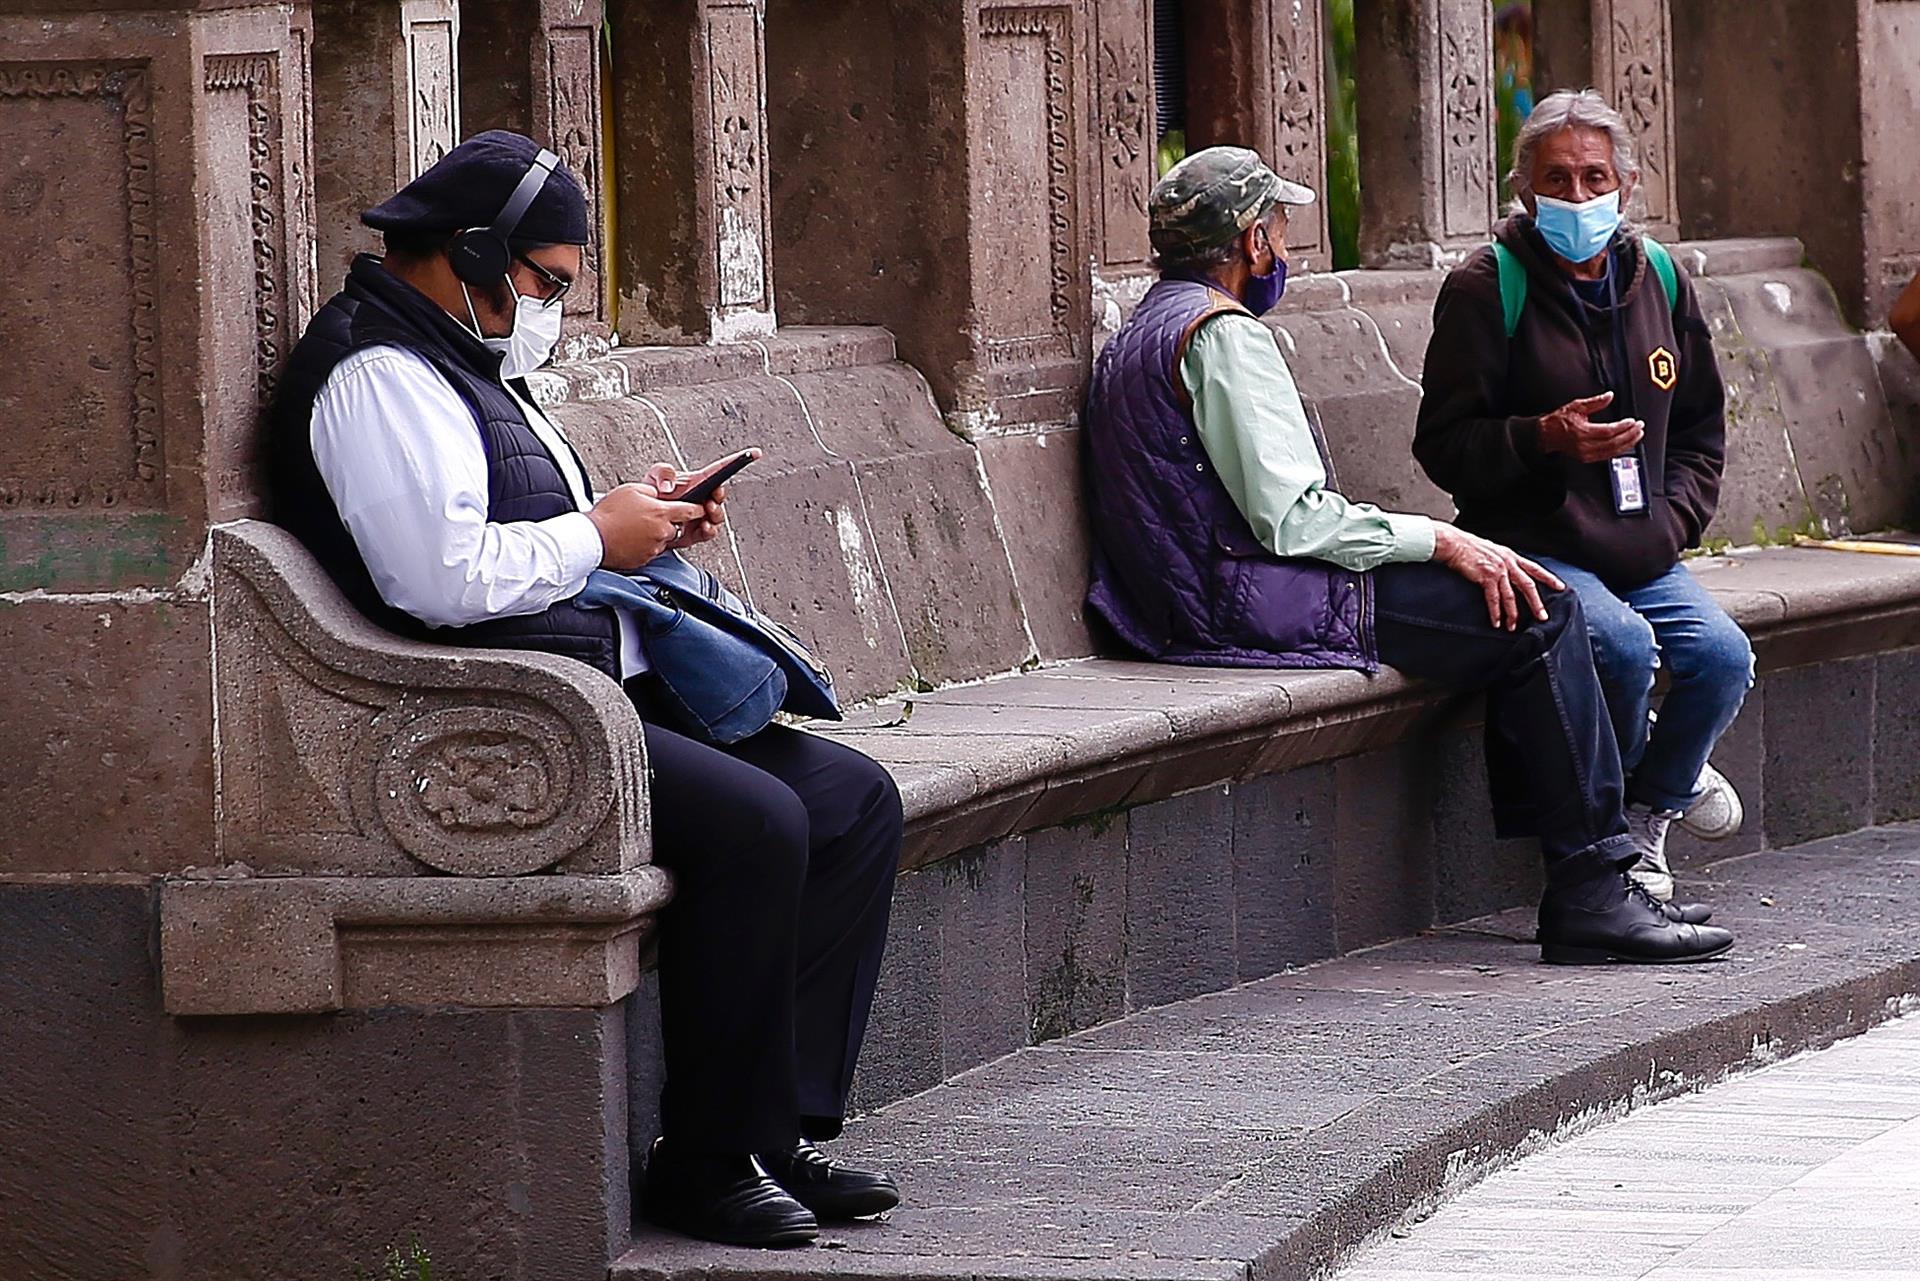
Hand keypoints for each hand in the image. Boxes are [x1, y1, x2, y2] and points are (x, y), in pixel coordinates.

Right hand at [585, 482, 706, 569]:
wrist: (592, 538)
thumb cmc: (607, 515)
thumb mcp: (631, 490)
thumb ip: (652, 490)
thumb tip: (659, 494)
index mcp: (661, 512)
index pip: (691, 510)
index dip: (697, 508)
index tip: (700, 508)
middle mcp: (662, 531)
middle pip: (677, 526)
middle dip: (669, 522)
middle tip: (650, 517)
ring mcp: (654, 547)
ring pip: (664, 539)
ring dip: (656, 534)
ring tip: (636, 528)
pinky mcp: (645, 559)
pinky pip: (652, 550)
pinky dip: (645, 545)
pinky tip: (631, 538)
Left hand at [635, 463, 728, 549]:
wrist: (642, 520)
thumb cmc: (651, 495)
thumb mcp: (654, 476)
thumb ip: (663, 473)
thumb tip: (669, 486)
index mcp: (697, 482)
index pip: (718, 471)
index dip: (734, 462)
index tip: (750, 454)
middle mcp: (702, 499)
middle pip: (719, 496)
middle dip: (719, 495)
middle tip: (714, 494)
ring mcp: (699, 516)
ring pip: (717, 516)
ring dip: (716, 513)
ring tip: (708, 510)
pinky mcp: (694, 533)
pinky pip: (707, 533)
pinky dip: (708, 530)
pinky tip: (704, 526)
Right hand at [1431, 524, 1565, 630]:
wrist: (1454, 543)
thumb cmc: (1468, 547)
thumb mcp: (1492, 551)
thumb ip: (1502, 561)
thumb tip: (1506, 572)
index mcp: (1511, 556)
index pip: (1535, 568)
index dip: (1549, 578)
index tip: (1560, 587)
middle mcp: (1508, 563)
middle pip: (1528, 586)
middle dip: (1536, 603)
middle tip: (1542, 617)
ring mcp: (1498, 570)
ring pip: (1511, 596)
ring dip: (1513, 613)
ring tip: (1513, 626)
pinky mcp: (1486, 577)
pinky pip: (1494, 599)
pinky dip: (1496, 612)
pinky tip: (1497, 622)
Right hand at [1537, 391, 1643, 462]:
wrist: (1546, 435)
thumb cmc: (1558, 421)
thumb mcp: (1577, 406)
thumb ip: (1595, 402)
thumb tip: (1609, 396)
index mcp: (1583, 432)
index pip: (1609, 431)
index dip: (1623, 427)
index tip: (1633, 421)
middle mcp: (1585, 445)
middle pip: (1614, 442)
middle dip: (1629, 435)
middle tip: (1639, 428)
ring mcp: (1586, 454)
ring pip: (1612, 451)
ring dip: (1627, 444)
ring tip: (1637, 436)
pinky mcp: (1587, 458)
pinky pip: (1607, 456)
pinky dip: (1619, 450)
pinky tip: (1626, 444)